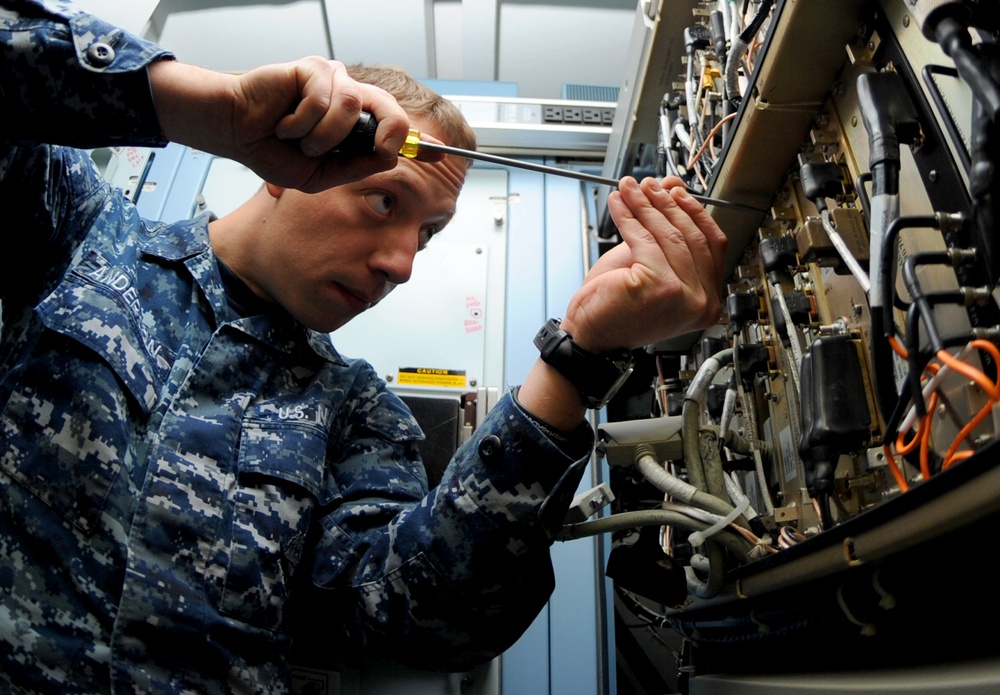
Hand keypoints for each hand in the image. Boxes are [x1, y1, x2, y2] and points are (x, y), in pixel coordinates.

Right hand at [150, 57, 440, 191]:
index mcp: (355, 126)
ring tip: (299, 139)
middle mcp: (350, 99)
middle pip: (391, 110)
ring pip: (355, 107)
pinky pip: (327, 98)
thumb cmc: (272, 150)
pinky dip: (304, 121)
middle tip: (377, 147)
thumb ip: (354, 167)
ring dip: (324, 136)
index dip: (417, 141)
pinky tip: (286, 122)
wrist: (236, 133)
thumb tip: (389, 159)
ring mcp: (334, 81)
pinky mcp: (314, 69)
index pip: (394, 128)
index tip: (440, 156)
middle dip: (390, 131)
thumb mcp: (319, 175)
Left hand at [560, 176, 727, 351]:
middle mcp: (702, 302)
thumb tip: (674, 187)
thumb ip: (666, 229)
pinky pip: (644, 240)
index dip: (695, 214)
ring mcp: (683, 296)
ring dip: (645, 205)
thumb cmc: (619, 306)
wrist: (591, 335)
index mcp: (708, 301)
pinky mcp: (659, 286)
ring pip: (668, 235)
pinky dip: (628, 216)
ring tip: (629, 189)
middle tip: (648, 185)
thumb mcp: (650, 263)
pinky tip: (619, 204)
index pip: (713, 245)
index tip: (677, 193)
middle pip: (691, 236)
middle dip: (667, 204)